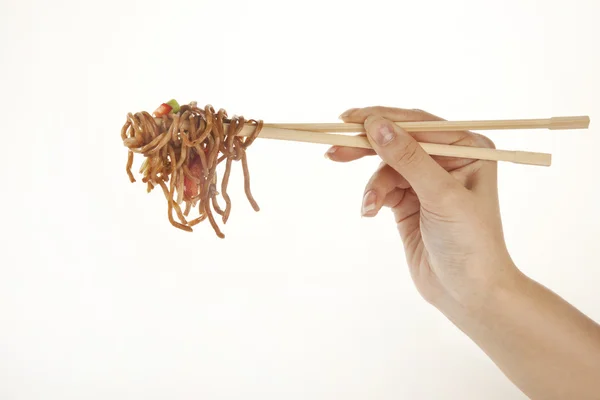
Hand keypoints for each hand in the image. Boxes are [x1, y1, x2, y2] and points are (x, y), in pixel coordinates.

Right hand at [326, 107, 517, 310]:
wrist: (469, 293)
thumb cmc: (470, 242)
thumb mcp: (440, 195)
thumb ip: (408, 158)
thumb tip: (376, 125)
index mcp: (468, 149)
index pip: (419, 124)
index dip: (383, 118)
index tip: (349, 120)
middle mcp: (448, 160)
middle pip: (399, 141)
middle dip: (368, 147)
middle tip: (335, 150)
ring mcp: (427, 181)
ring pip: (387, 167)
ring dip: (374, 185)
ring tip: (369, 206)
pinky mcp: (409, 202)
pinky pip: (383, 187)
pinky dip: (374, 197)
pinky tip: (370, 211)